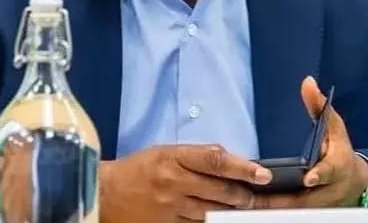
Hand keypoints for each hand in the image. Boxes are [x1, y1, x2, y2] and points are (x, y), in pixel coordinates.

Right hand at [99, 144, 272, 221]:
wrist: (104, 194)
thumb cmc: (137, 170)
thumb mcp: (164, 152)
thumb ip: (195, 157)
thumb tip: (229, 162)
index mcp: (173, 158)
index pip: (215, 160)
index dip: (243, 167)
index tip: (263, 174)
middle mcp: (173, 183)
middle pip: (220, 191)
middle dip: (244, 195)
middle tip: (254, 195)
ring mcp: (171, 209)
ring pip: (213, 212)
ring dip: (232, 211)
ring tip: (241, 208)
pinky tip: (219, 220)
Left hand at [254, 76, 367, 209]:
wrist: (354, 181)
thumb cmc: (339, 149)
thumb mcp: (333, 126)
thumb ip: (318, 106)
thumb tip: (307, 82)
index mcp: (337, 166)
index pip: (330, 171)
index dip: (320, 175)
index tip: (308, 177)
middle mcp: (329, 190)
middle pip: (304, 199)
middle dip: (279, 200)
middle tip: (253, 196)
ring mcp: (318, 205)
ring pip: (293, 211)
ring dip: (270, 209)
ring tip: (243, 203)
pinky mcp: (308, 213)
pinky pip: (288, 216)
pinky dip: (269, 213)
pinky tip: (246, 209)